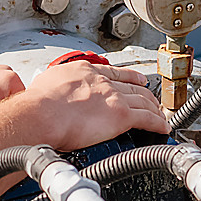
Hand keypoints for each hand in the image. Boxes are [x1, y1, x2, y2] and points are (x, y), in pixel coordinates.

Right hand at [0, 58, 167, 150]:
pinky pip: (147, 119)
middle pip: (133, 87)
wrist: (41, 114)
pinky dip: (158, 124)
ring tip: (160, 116)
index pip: (115, 73)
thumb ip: (57, 86)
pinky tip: (162, 128)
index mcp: (85, 71)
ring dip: (155, 110)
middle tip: (153, 100)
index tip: (138, 80)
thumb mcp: (48, 83)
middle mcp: (103, 82)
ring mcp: (114, 97)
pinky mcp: (121, 116)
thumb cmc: (38, 103)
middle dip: (146, 94)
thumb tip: (52, 94)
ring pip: (143, 102)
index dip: (131, 77)